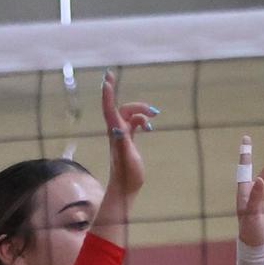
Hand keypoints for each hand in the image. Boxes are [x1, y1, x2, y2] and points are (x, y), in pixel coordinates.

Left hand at [100, 71, 157, 199]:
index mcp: (115, 131)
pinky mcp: (127, 141)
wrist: (125, 188)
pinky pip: (133, 124)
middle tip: (154, 112)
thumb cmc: (127, 174)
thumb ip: (123, 142)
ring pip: (130, 115)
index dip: (108, 91)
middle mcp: (116, 131)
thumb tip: (119, 127)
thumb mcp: (127, 157)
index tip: (109, 76)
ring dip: (142, 113)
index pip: (109, 107)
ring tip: (155, 118)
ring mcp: (121, 135)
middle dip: (138, 105)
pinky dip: (142, 121)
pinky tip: (149, 128)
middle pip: (124, 109)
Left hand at [236, 135, 263, 246]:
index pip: (245, 168)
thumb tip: (260, 179)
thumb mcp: (252, 215)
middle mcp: (252, 189)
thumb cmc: (251, 230)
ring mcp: (261, 194)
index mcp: (244, 191)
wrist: (258, 244)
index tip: (246, 138)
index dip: (246, 153)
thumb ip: (255, 197)